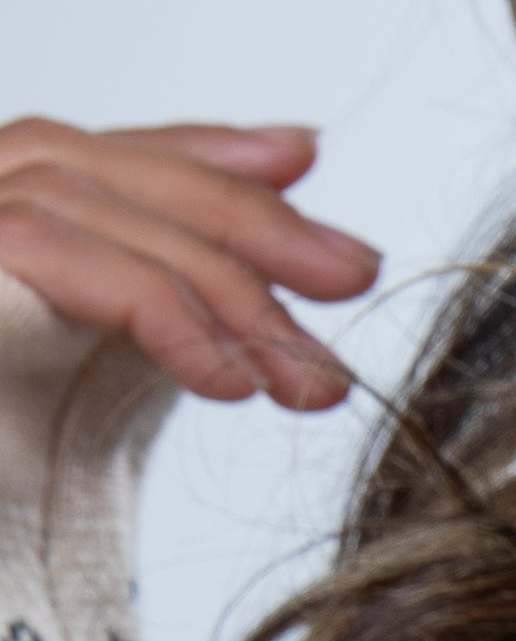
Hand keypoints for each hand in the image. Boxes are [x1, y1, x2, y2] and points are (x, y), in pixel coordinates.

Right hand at [0, 118, 376, 409]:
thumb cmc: (24, 492)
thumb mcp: (127, 366)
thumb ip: (192, 267)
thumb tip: (299, 147)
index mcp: (4, 221)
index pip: (116, 160)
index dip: (217, 161)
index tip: (312, 175)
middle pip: (109, 174)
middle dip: (244, 223)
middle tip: (356, 275)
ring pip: (86, 206)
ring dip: (213, 282)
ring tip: (301, 371)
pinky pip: (47, 253)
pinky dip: (152, 306)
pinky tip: (227, 376)